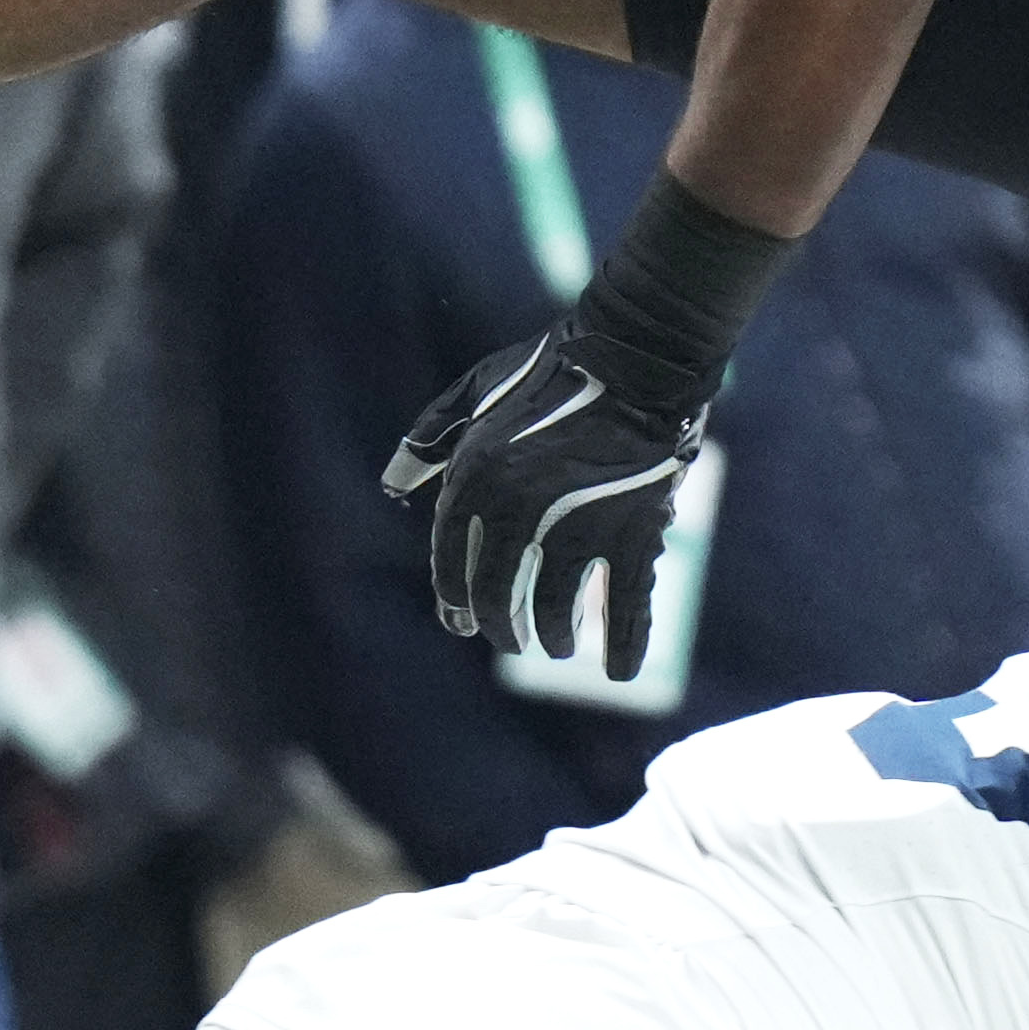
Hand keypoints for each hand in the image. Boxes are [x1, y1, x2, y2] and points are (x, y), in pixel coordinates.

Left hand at [387, 310, 717, 679]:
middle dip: (501, 624)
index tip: (458, 620)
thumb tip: (392, 485)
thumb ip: (430, 438)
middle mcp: (522, 508)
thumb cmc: (552, 368)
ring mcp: (581, 523)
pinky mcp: (635, 531)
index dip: (452, 596)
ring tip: (554, 646)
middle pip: (500, 591)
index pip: (451, 558)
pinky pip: (628, 602)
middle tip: (510, 639)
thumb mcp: (476, 390)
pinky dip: (626, 642)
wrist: (637, 356)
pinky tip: (619, 673)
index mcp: (478, 476)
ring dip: (553, 634)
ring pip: (557, 603)